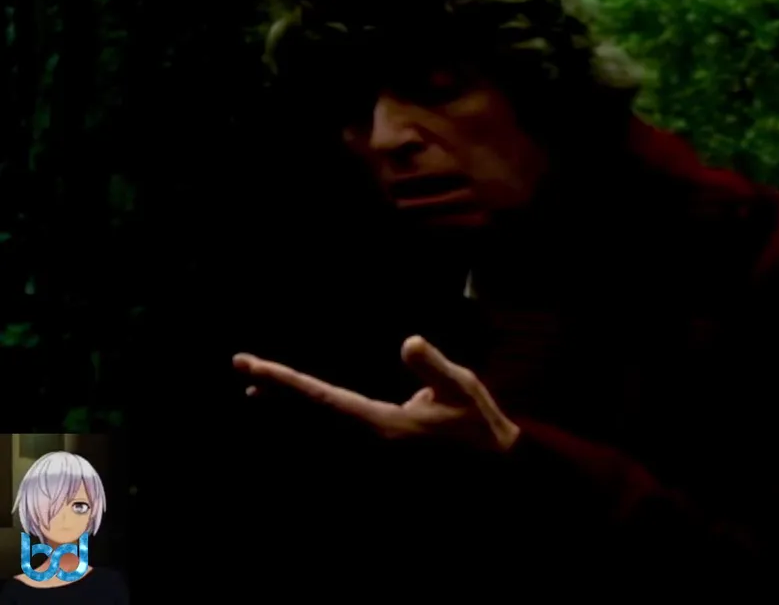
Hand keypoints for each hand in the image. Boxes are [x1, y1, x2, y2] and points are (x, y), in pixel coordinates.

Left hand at [232, 335, 520, 451]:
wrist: (496, 474)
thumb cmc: (479, 428)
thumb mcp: (462, 388)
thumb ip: (432, 367)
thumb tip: (407, 342)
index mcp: (381, 427)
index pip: (320, 399)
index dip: (283, 381)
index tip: (250, 365)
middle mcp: (366, 447)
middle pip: (308, 418)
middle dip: (276, 392)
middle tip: (244, 370)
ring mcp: (369, 461)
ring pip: (315, 435)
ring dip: (287, 413)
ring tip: (258, 394)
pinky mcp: (377, 464)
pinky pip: (332, 445)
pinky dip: (310, 429)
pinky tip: (299, 420)